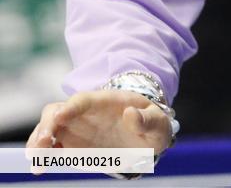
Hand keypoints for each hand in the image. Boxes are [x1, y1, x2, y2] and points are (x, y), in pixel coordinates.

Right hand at [26, 90, 172, 153]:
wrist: (145, 137)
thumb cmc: (152, 125)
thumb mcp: (158, 122)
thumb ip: (147, 119)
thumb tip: (130, 114)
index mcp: (105, 101)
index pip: (82, 99)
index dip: (70, 107)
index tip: (60, 117)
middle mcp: (84, 113)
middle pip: (57, 111)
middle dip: (47, 125)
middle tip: (44, 145)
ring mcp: (75, 128)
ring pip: (48, 128)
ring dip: (39, 141)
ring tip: (38, 161)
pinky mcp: (70, 145)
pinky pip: (50, 147)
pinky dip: (42, 155)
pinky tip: (41, 167)